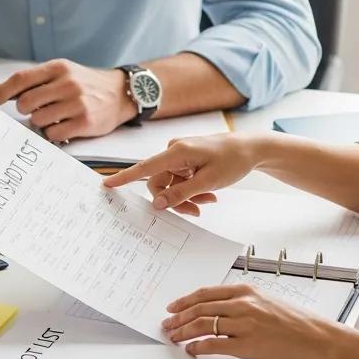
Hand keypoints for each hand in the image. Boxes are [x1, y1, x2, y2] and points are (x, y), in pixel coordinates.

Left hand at [0, 60, 136, 142]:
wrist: (120, 93)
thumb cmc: (86, 84)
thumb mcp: (61, 73)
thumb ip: (33, 80)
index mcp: (58, 68)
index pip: (21, 79)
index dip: (3, 92)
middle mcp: (67, 83)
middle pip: (25, 102)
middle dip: (25, 110)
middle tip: (35, 110)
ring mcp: (77, 103)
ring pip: (38, 120)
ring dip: (40, 122)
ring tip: (54, 116)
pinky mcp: (84, 122)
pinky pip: (53, 134)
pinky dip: (53, 133)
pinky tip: (63, 126)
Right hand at [103, 134, 257, 213]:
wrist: (251, 148)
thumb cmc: (233, 160)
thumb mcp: (208, 182)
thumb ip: (181, 193)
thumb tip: (157, 203)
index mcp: (176, 152)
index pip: (144, 168)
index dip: (124, 177)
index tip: (107, 184)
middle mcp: (173, 151)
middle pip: (159, 183)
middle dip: (175, 199)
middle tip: (197, 209)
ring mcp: (179, 155)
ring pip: (170, 184)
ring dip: (187, 196)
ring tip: (208, 199)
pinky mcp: (185, 160)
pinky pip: (179, 180)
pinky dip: (191, 189)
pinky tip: (208, 193)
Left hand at [162, 283, 341, 358]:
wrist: (319, 339)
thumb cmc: (297, 322)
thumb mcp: (267, 301)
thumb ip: (244, 301)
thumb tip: (219, 308)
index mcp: (246, 291)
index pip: (206, 293)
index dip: (185, 301)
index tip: (172, 307)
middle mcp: (243, 304)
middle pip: (200, 308)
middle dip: (178, 317)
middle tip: (167, 324)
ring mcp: (245, 324)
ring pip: (203, 325)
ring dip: (183, 331)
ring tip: (173, 337)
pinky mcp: (248, 345)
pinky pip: (215, 344)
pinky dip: (199, 346)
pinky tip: (191, 350)